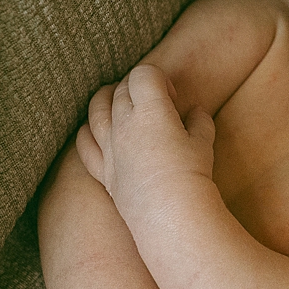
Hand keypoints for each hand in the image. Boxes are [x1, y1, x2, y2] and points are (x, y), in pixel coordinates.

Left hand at [78, 65, 214, 221]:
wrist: (171, 214)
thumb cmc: (192, 175)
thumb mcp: (203, 143)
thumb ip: (199, 122)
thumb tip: (196, 112)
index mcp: (151, 110)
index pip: (144, 74)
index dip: (158, 78)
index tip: (172, 96)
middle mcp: (124, 124)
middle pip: (121, 90)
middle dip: (136, 87)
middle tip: (152, 100)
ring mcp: (109, 147)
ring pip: (96, 110)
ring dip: (105, 99)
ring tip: (116, 100)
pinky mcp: (103, 170)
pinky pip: (84, 144)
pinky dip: (86, 131)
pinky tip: (92, 130)